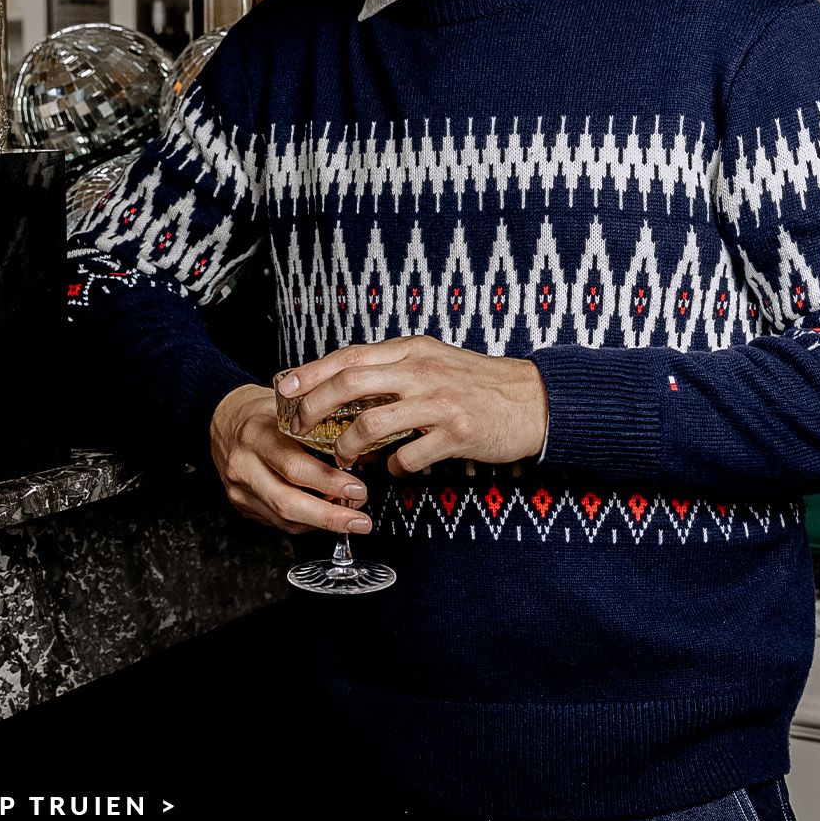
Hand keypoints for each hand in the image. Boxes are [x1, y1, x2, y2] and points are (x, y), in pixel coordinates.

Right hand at [208, 382, 373, 535]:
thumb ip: (321, 427)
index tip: (358, 489)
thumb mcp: (291, 407)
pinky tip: (325, 515)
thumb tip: (363, 450)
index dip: (329, 483)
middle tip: (360, 521)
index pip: (294, 466)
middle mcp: (243, 465)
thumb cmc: (262, 410)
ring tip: (350, 519)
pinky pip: (277, 522)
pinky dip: (306, 522)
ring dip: (321, 523)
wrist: (225, 418)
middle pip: (287, 502)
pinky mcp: (241, 504)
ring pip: (283, 519)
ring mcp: (239, 489)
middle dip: (329, 517)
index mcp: (256, 435)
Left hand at [278, 335, 548, 475]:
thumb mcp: (436, 362)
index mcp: (413, 350)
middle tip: (300, 427)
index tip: (285, 385)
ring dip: (349, 446)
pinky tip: (398, 470)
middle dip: (315, 406)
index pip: (351, 356)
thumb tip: (351, 390)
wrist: (534, 400)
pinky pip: (409, 456)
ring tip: (346, 459)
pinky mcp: (456, 433)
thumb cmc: (480, 383)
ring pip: (371, 423)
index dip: (313, 371)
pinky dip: (395, 468)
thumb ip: (396, 371)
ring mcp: (438, 402)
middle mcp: (422, 371)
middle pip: (350, 383)